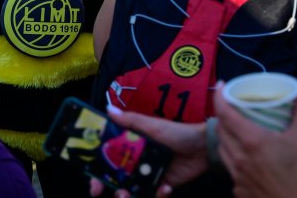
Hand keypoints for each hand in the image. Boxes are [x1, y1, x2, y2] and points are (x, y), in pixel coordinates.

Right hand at [88, 106, 208, 196]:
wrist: (202, 148)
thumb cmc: (176, 133)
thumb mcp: (152, 126)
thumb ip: (130, 121)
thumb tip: (107, 108)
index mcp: (130, 146)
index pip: (107, 161)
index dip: (97, 173)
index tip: (94, 184)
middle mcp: (135, 162)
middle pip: (116, 181)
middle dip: (111, 190)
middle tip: (117, 194)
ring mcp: (147, 175)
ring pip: (131, 192)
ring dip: (130, 196)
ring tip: (133, 194)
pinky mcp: (161, 186)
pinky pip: (152, 196)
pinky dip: (158, 195)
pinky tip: (166, 187)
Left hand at [216, 81, 296, 197]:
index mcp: (251, 141)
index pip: (224, 113)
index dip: (219, 96)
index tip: (222, 85)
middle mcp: (238, 158)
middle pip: (221, 130)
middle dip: (223, 115)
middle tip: (233, 107)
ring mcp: (237, 176)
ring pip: (223, 149)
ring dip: (226, 136)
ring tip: (237, 130)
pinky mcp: (239, 190)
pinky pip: (230, 169)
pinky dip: (234, 159)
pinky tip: (247, 159)